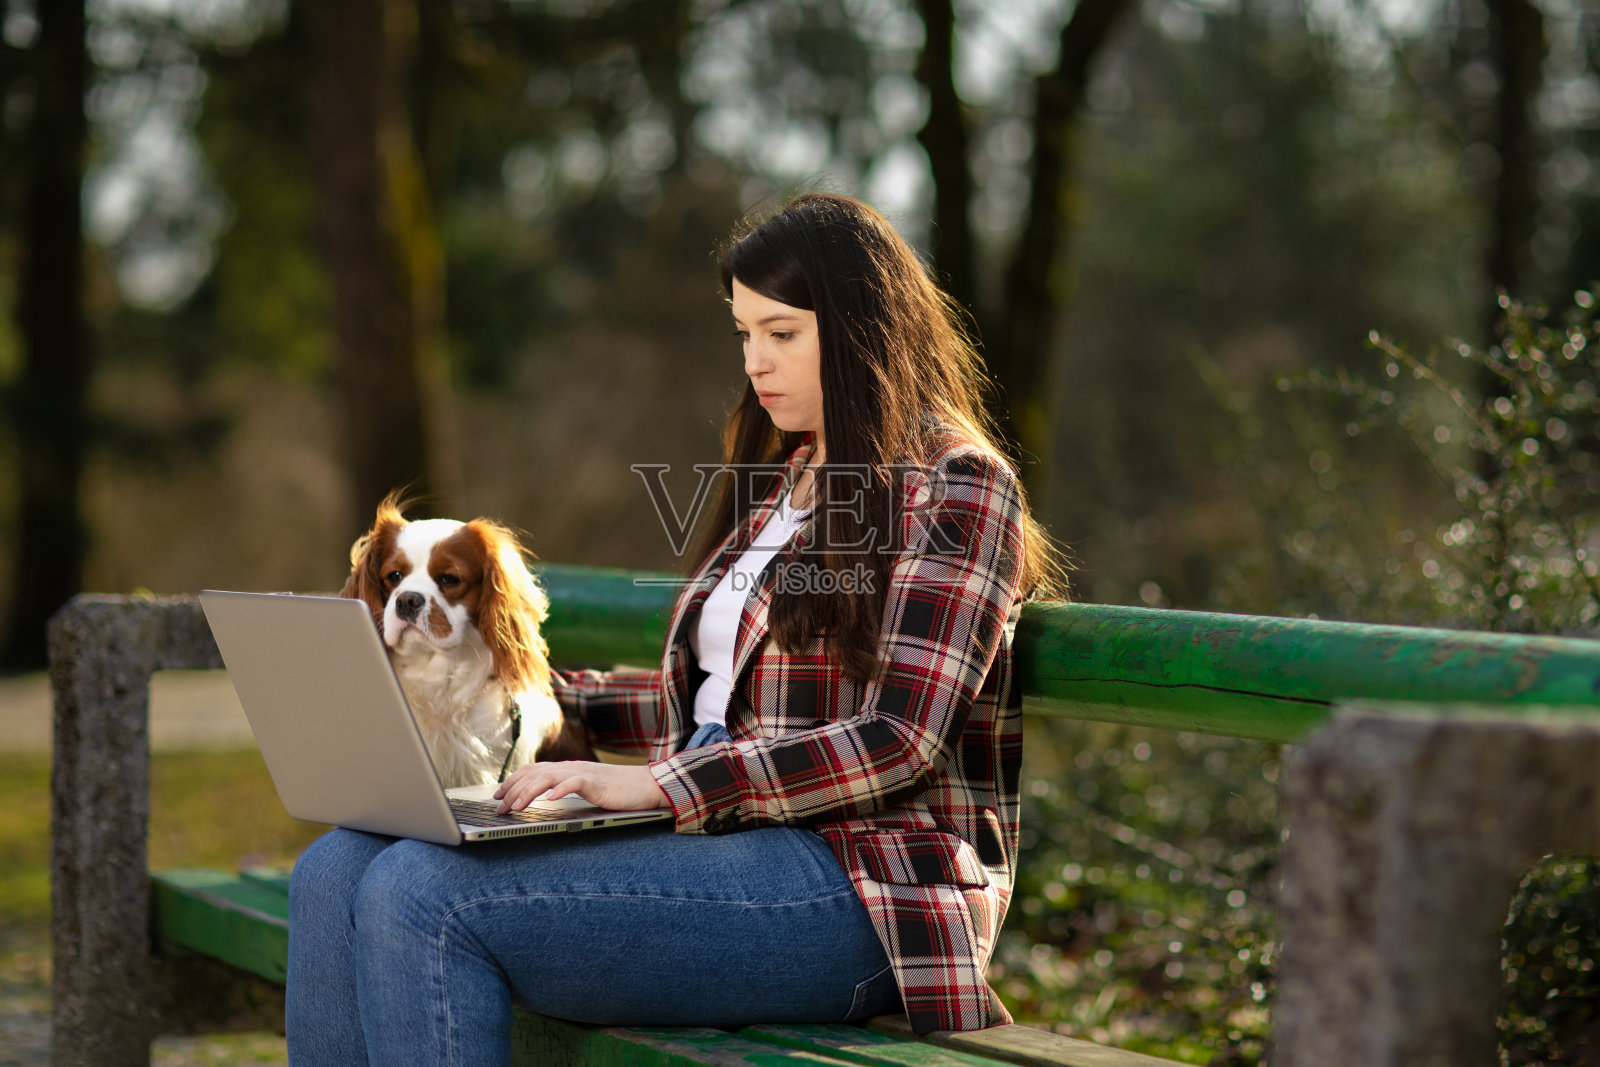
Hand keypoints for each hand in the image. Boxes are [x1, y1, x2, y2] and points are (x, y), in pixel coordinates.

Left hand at [492, 761, 669, 813]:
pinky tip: (548, 800)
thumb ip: (567, 788)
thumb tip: (544, 797)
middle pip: (534, 773)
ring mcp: (583, 773)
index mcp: (567, 769)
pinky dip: (560, 790)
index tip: (497, 795)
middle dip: (512, 789)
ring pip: (548, 777)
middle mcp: (571, 767)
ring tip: (516, 806)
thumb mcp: (586, 788)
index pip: (532, 770)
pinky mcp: (597, 783)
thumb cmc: (619, 790)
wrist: (648, 785)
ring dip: (528, 791)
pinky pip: (574, 783)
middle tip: (499, 807)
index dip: (512, 781)